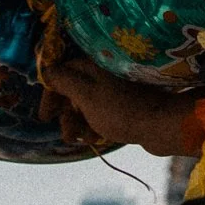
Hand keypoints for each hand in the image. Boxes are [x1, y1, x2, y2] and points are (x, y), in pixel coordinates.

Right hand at [40, 49, 200, 157]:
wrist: (159, 125)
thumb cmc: (120, 110)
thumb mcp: (86, 95)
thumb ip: (64, 81)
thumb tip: (46, 70)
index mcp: (93, 65)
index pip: (63, 72)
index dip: (51, 93)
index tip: (45, 116)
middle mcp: (102, 74)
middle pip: (73, 91)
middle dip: (67, 114)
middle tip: (67, 133)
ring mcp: (114, 91)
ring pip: (86, 105)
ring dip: (79, 123)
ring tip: (83, 138)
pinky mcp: (123, 106)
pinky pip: (100, 114)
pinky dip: (94, 126)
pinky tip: (96, 139)